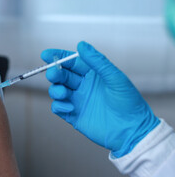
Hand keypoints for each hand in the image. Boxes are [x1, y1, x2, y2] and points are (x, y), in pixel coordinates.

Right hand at [41, 41, 159, 156]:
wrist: (131, 131)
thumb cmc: (129, 104)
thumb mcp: (115, 78)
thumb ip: (97, 61)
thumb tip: (82, 45)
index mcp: (93, 75)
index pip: (72, 62)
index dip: (59, 57)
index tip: (47, 54)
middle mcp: (83, 86)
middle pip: (62, 75)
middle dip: (55, 72)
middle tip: (53, 73)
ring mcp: (77, 100)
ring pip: (57, 90)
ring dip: (55, 89)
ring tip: (63, 93)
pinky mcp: (73, 115)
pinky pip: (58, 107)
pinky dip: (59, 106)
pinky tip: (68, 107)